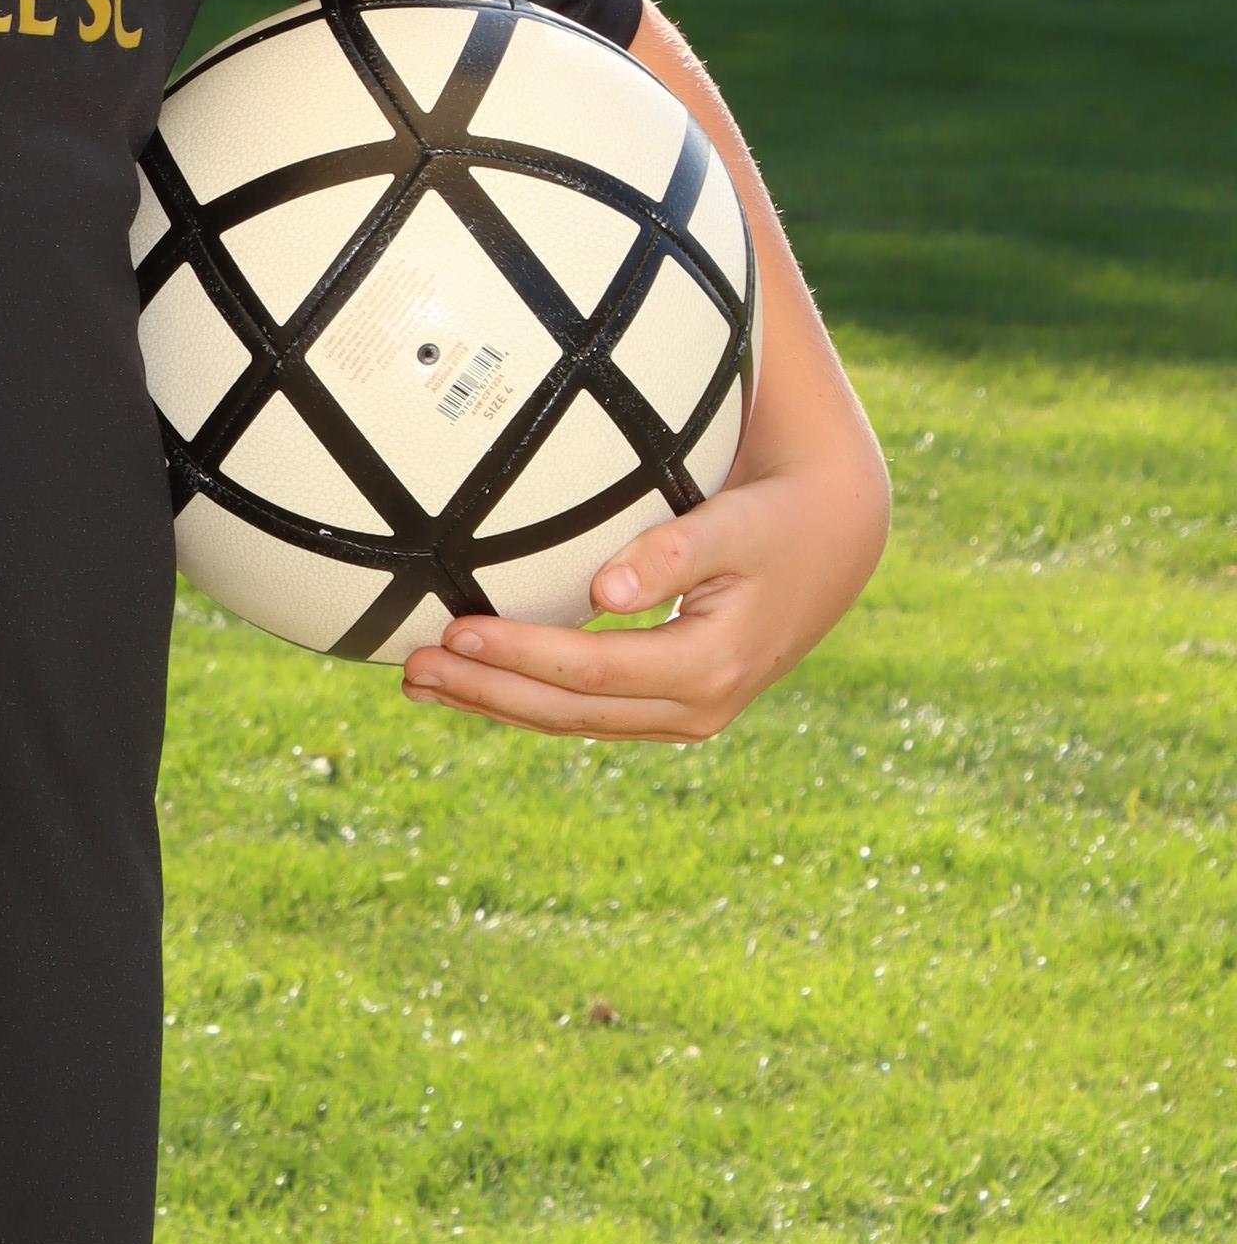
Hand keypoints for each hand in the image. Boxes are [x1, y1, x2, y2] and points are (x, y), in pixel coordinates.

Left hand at [399, 424, 889, 744]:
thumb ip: (675, 551)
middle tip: (411, 669)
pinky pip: (584, 712)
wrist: (831, 544)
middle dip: (486, 692)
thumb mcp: (736, 526)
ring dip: (493, 703)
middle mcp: (696, 708)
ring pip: (571, 722)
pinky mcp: (668, 707)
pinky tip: (471, 682)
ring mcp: (682, 716)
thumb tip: (607, 591)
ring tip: (417, 683)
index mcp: (710, 668)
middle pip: (570, 712)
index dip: (522, 655)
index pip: (594, 671)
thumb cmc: (774, 521)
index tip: (455, 628)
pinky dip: (523, 699)